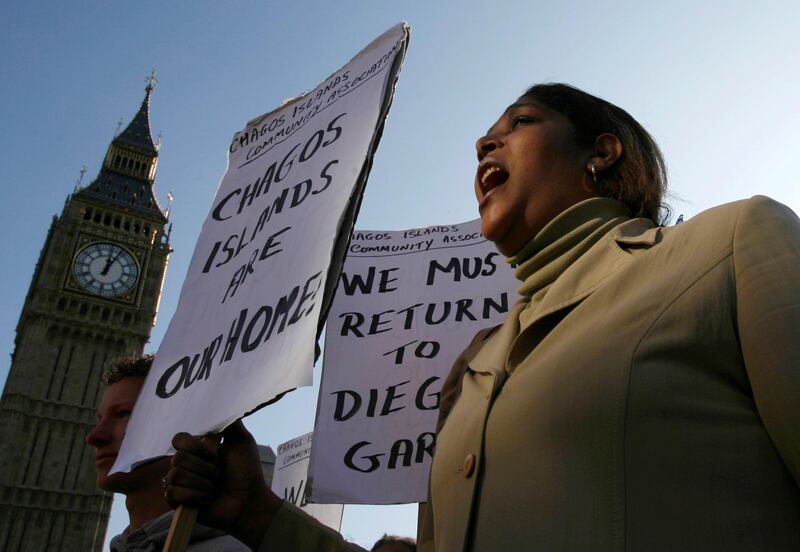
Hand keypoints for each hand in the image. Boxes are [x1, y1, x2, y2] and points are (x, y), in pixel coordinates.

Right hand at [165, 420, 282, 547]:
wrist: (249, 500)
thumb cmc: (246, 471)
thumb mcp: (242, 441)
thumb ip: (231, 421)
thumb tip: (222, 400)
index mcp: (198, 450)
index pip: (178, 439)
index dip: (193, 446)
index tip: (213, 453)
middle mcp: (186, 465)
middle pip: (177, 458)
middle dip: (204, 468)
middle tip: (219, 474)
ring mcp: (180, 484)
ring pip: (175, 476)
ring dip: (202, 483)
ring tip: (214, 488)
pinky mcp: (178, 503)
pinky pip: (173, 493)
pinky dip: (195, 496)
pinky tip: (208, 499)